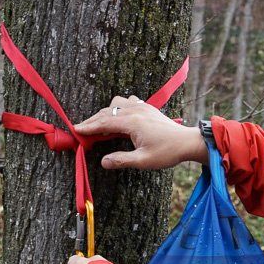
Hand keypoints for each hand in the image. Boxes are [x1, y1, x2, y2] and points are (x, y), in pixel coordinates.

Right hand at [74, 96, 206, 169]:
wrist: (187, 142)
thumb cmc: (167, 152)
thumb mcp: (143, 161)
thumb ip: (122, 160)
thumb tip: (103, 162)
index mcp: (132, 122)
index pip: (104, 123)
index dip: (88, 127)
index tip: (76, 131)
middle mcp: (135, 110)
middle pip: (107, 112)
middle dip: (93, 121)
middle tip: (82, 131)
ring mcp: (142, 107)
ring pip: (116, 103)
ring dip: (106, 113)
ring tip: (100, 126)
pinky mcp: (147, 108)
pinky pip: (127, 101)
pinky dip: (118, 108)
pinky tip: (119, 117)